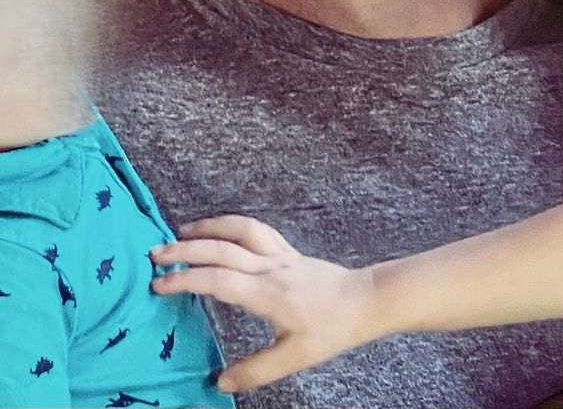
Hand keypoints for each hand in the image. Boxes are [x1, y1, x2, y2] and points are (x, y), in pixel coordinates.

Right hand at [150, 214, 375, 391]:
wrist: (364, 301)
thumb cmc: (331, 329)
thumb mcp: (294, 357)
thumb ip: (255, 369)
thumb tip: (220, 380)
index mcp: (268, 293)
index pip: (217, 280)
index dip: (185, 279)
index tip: (159, 283)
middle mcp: (270, 268)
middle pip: (221, 249)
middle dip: (185, 249)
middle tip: (156, 253)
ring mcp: (280, 254)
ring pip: (239, 229)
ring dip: (209, 227)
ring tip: (182, 232)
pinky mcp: (288, 249)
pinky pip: (256, 229)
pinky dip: (233, 224)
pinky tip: (220, 229)